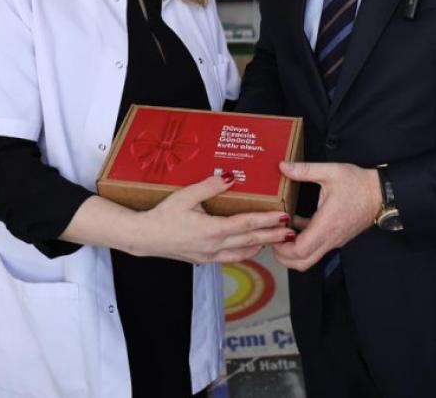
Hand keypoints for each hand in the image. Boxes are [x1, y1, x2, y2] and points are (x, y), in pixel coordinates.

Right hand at [129, 174, 293, 263]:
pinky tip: (251, 248)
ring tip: (277, 240)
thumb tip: (230, 177)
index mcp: (212, 229)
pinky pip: (231, 258)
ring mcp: (210, 255)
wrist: (144, 237)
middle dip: (273, 235)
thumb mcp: (185, 196)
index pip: (247, 224)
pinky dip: (246, 253)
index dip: (267, 220)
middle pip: (251, 241)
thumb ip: (209, 186)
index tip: (283, 216)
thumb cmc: (162, 216)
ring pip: (243, 253)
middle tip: (291, 232)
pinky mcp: (204, 259)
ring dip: (262, 246)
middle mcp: (214, 245)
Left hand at [271, 161, 380, 271]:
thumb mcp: (331, 171)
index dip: (282, 248)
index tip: (273, 234)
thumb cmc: (359, 184)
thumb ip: (305, 170)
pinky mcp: (337, 237)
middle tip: (273, 238)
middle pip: (302, 262)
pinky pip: (318, 247)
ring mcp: (335, 240)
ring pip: (310, 258)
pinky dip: (305, 243)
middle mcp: (330, 238)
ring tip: (283, 231)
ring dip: (293, 251)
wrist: (382, 193)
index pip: (300, 250)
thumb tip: (283, 166)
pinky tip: (298, 224)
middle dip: (283, 256)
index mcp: (326, 224)